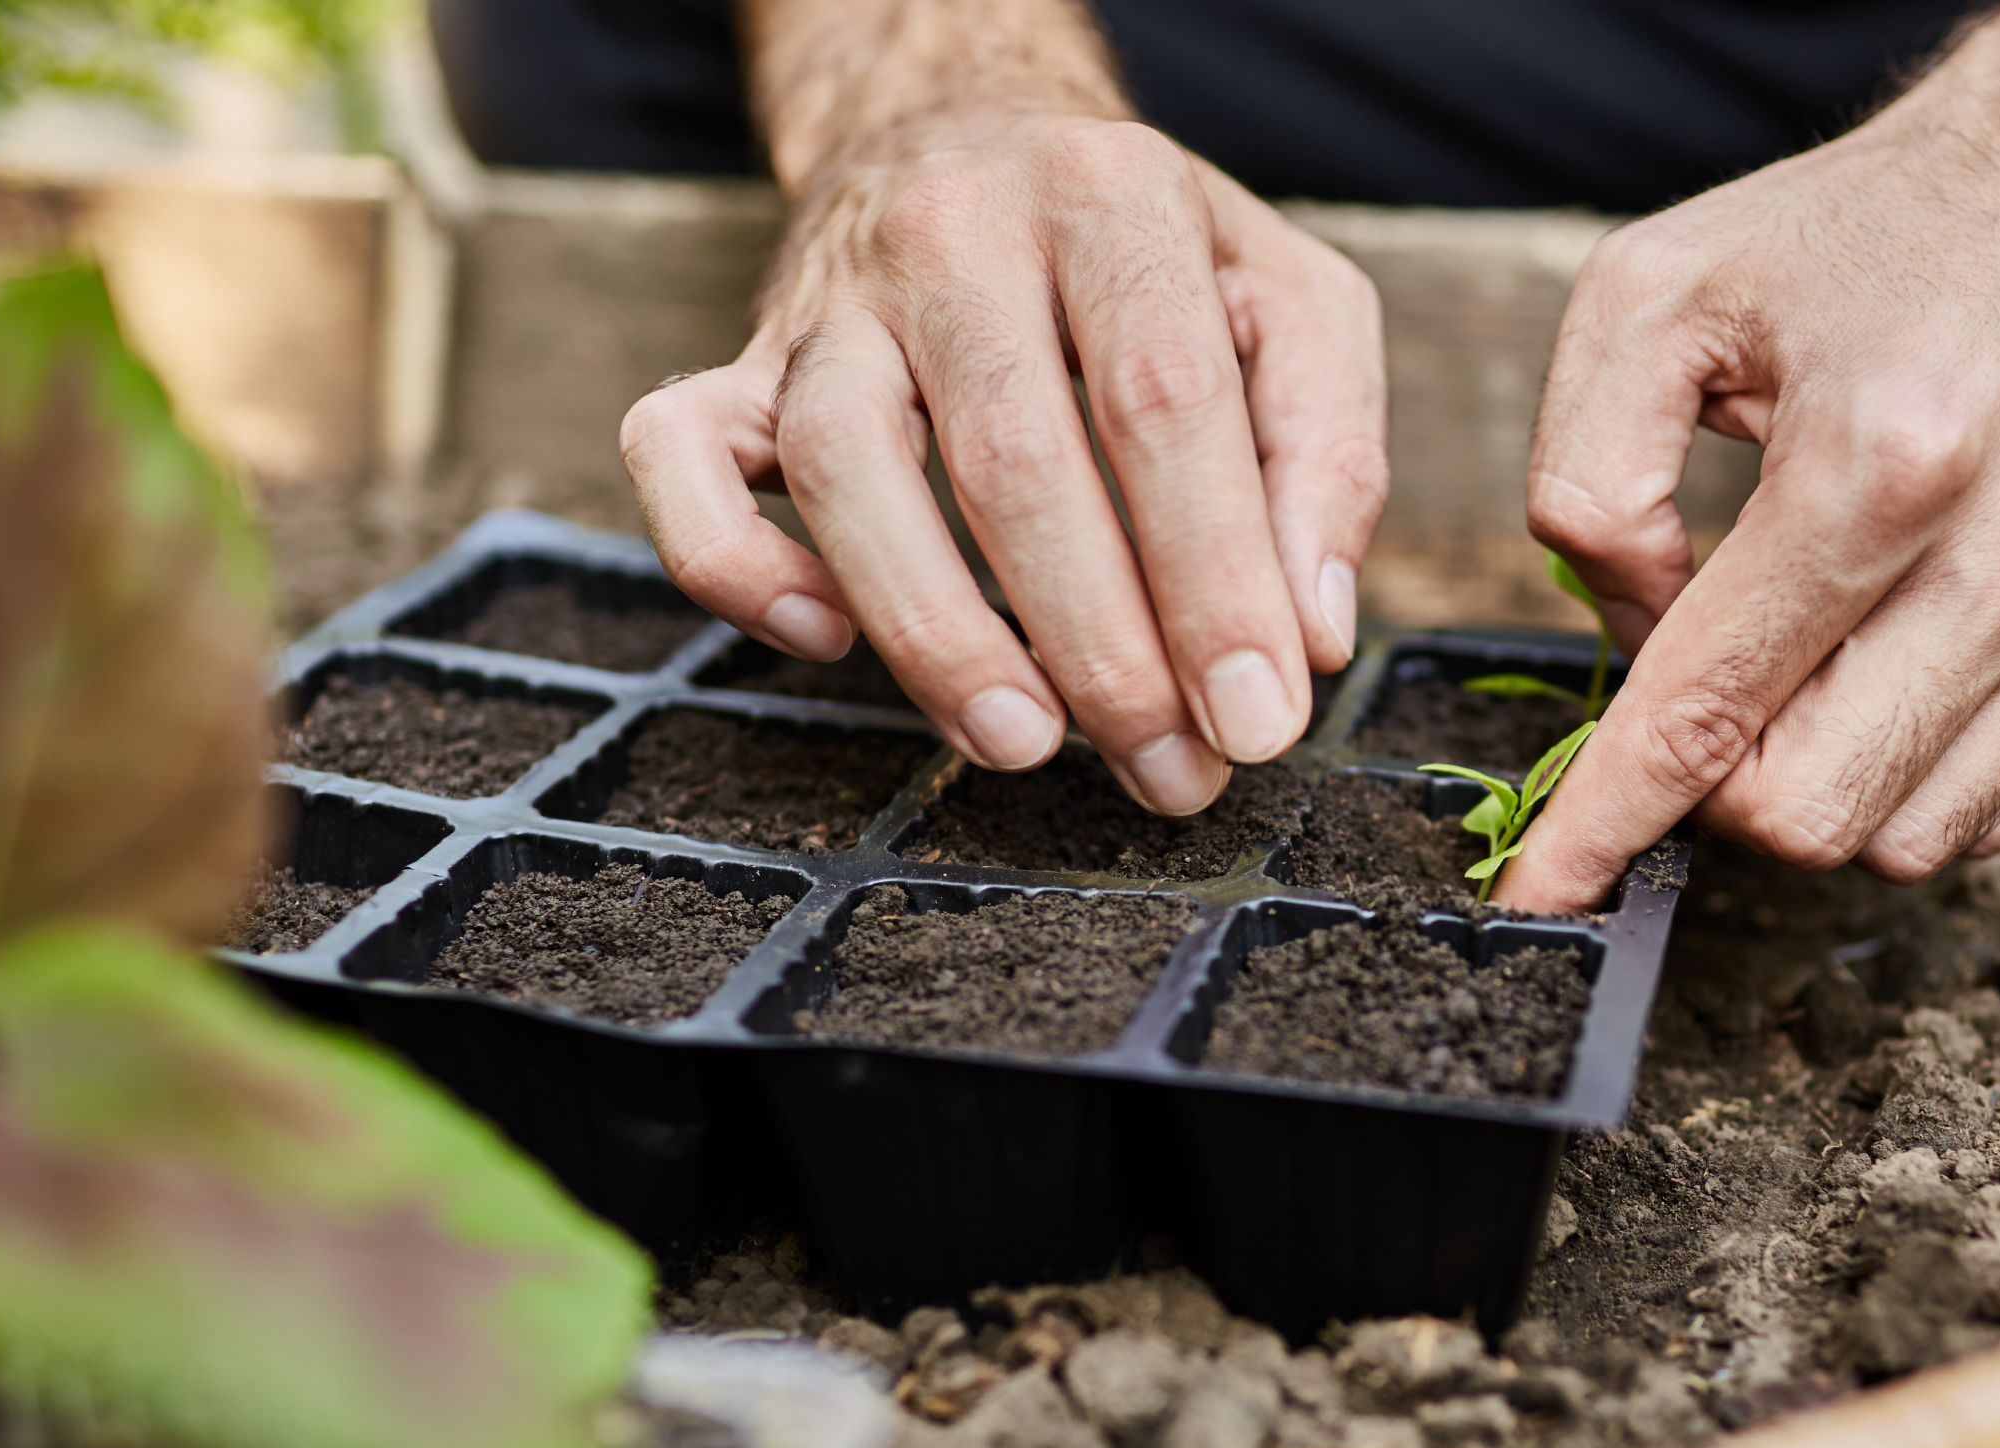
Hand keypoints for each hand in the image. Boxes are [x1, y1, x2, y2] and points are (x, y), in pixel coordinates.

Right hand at [622, 114, 1384, 814]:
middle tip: (1169, 768)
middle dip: (1101, 647)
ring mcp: (831, 299)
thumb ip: (1325, 455)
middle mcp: (956, 231)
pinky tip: (824, 641)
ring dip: (933, 633)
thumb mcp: (1289, 304)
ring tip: (1023, 743)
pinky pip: (674, 454)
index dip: (1213, 578)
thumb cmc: (1150, 256)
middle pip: (1012, 457)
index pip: (1164, 403)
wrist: (968, 127)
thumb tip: (1307, 634)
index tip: (1257, 715)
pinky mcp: (741, 360)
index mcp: (1110, 198)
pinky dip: (734, 564)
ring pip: (841, 466)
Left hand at [1492, 0, 1999, 911]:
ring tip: (1796, 658)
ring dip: (1811, 784)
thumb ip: (1585, 477)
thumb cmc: (1852, 244)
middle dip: (1714, 787)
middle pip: (1809, 809)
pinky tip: (1877, 672)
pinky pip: (1990, 810)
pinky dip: (1903, 777)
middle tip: (1695, 688)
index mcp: (1882, 455)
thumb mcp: (1650, 297)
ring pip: (1902, 836)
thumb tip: (1627, 633)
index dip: (1607, 821)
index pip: (1712, 710)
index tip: (1542, 892)